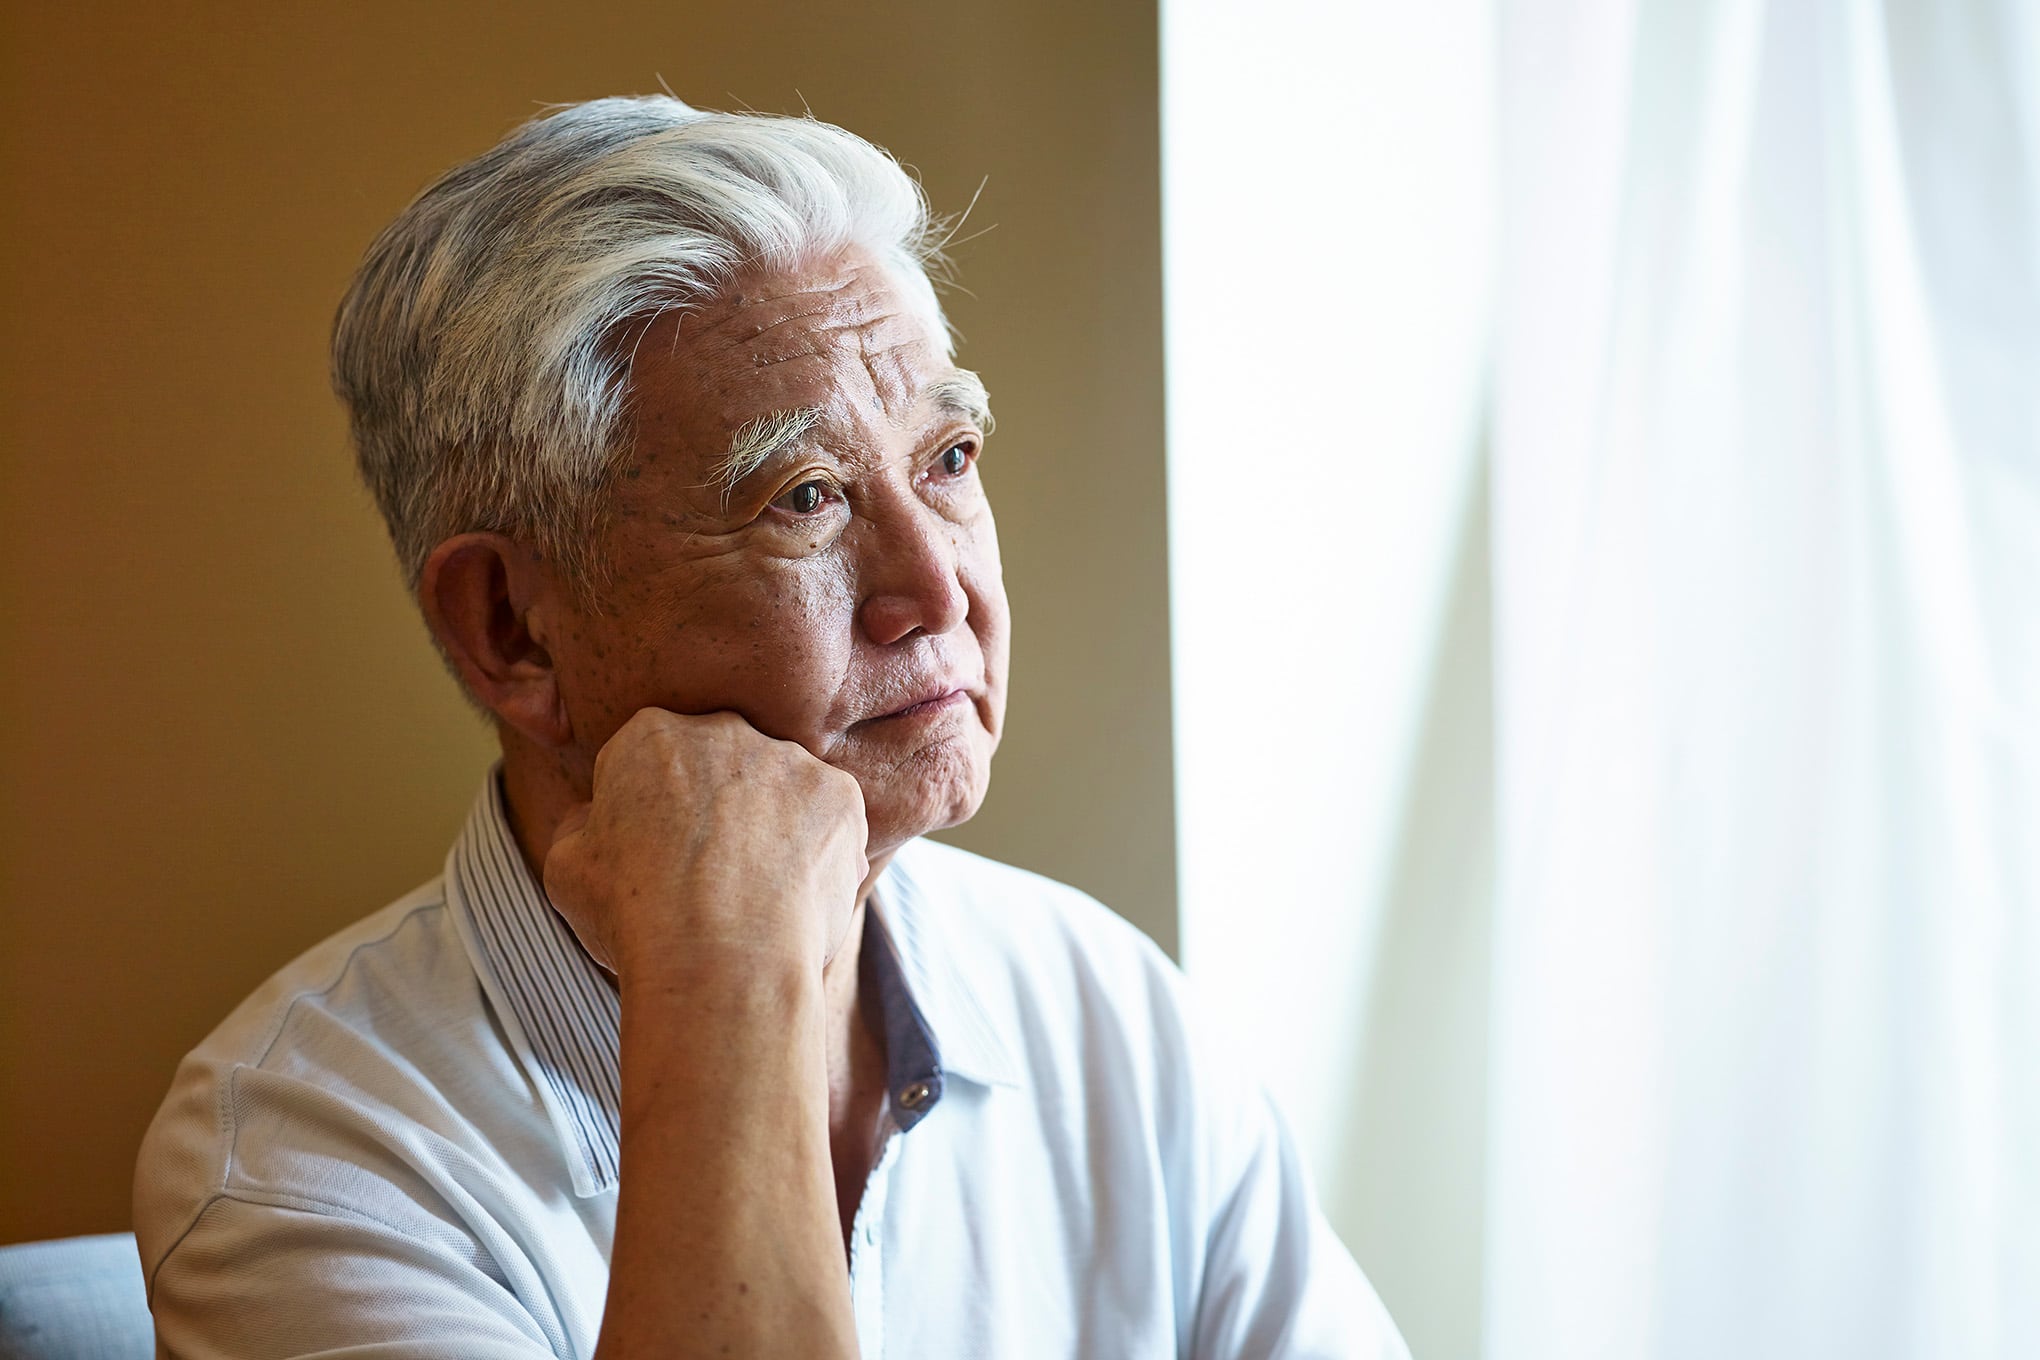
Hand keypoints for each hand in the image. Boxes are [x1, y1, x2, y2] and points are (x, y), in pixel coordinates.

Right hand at [541, 707, 868, 980]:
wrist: (723, 959)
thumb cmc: (635, 917)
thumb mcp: (566, 868)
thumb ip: (583, 824)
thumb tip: (598, 816)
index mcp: (650, 735)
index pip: (651, 757)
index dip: (652, 808)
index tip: (656, 853)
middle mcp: (724, 730)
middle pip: (720, 763)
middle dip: (716, 806)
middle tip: (710, 875)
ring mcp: (790, 760)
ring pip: (780, 788)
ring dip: (772, 826)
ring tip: (756, 894)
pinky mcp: (841, 796)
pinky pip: (830, 817)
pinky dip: (819, 850)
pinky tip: (796, 895)